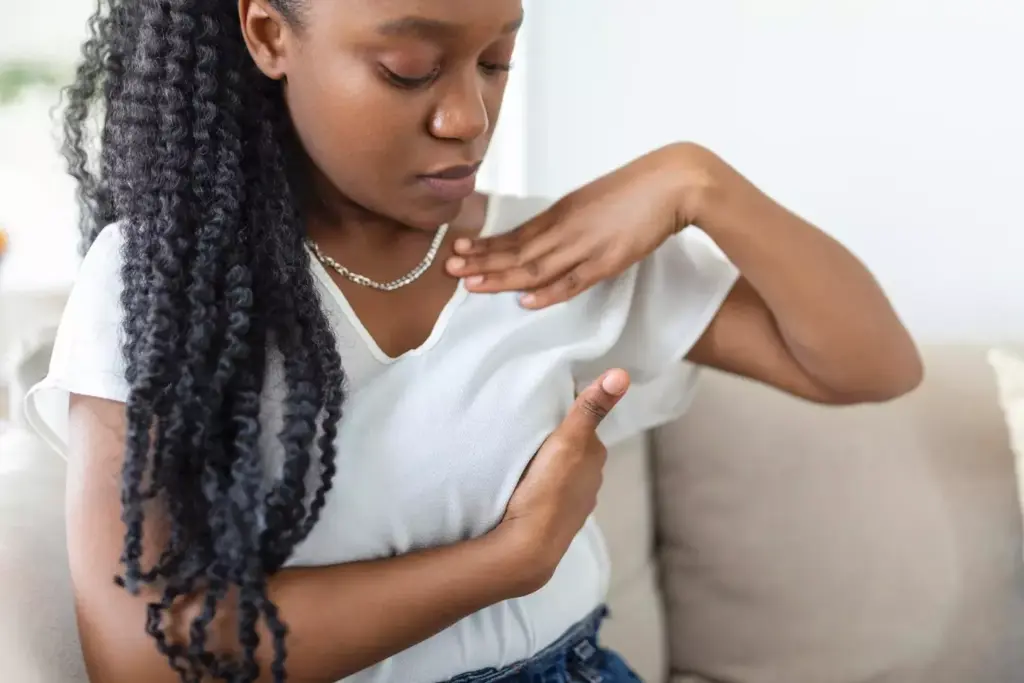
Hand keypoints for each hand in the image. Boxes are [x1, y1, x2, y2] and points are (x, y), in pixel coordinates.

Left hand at [446, 143, 712, 308]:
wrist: (675, 181)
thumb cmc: (638, 190)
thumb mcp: (594, 202)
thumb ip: (572, 221)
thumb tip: (551, 237)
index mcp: (563, 211)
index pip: (517, 234)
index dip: (487, 246)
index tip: (458, 252)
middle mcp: (567, 228)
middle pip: (518, 250)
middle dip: (482, 261)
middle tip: (449, 270)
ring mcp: (587, 245)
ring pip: (537, 266)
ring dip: (502, 277)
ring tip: (472, 285)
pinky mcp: (609, 259)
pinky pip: (573, 280)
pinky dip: (549, 292)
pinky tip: (526, 301)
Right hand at [495, 369, 630, 592]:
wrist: (529, 546)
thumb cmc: (549, 489)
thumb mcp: (568, 440)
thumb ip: (591, 407)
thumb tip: (622, 374)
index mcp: (595, 456)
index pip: (585, 425)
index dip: (569, 413)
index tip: (547, 403)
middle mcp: (592, 479)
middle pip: (576, 449)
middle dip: (561, 438)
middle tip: (534, 426)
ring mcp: (576, 503)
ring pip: (565, 472)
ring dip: (552, 464)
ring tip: (528, 456)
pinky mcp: (558, 519)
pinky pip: (553, 493)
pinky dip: (544, 486)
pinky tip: (528, 486)